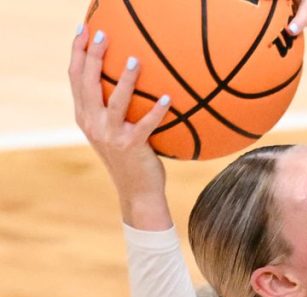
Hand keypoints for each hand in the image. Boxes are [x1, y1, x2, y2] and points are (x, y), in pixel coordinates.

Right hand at [69, 25, 171, 228]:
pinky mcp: (131, 147)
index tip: (83, 30)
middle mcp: (92, 123)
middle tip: (103, 34)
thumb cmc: (131, 156)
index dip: (77, 53)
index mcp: (85, 116)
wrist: (137, 191)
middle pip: (87, 83)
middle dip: (93, 56)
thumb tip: (132, 78)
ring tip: (135, 59)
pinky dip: (156, 111)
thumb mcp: (115, 130)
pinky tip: (167, 98)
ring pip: (114, 102)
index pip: (75, 78)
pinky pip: (145, 125)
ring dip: (126, 80)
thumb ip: (115, 107)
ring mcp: (110, 136)